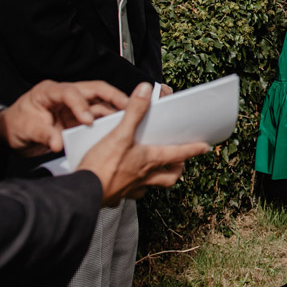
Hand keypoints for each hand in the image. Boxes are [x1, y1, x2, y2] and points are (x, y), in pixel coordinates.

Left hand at [0, 79, 128, 155]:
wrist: (10, 136)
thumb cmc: (15, 125)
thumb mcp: (26, 129)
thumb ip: (44, 135)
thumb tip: (58, 143)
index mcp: (50, 91)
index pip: (70, 92)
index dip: (81, 105)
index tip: (87, 121)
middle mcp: (65, 95)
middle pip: (94, 90)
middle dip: (113, 96)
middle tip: (129, 105)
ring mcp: (73, 107)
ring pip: (99, 103)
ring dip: (113, 110)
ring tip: (128, 119)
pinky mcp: (77, 119)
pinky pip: (96, 118)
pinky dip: (107, 122)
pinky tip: (116, 128)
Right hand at [76, 84, 209, 206]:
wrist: (81, 193)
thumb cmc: (102, 167)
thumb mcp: (119, 134)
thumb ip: (133, 112)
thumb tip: (145, 91)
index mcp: (148, 160)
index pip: (178, 153)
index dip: (193, 149)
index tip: (204, 147)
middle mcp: (143, 176)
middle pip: (169, 177)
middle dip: (177, 169)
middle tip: (180, 163)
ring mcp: (130, 188)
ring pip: (151, 187)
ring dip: (156, 180)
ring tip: (155, 171)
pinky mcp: (116, 195)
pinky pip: (130, 193)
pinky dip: (132, 189)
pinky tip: (127, 183)